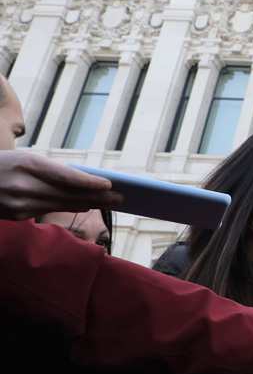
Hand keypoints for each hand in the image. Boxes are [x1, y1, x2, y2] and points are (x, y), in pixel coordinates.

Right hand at [0, 151, 121, 219]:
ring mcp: (18, 202)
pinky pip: (48, 211)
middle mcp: (22, 184)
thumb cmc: (3, 165)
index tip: (109, 185)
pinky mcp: (15, 215)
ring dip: (88, 203)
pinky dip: (68, 207)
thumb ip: (51, 171)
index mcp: (26, 163)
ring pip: (61, 204)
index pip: (65, 177)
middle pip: (68, 194)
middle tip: (120, 198)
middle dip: (97, 196)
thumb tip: (85, 182)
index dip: (89, 183)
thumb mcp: (24, 158)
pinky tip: (84, 206)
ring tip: (109, 202)